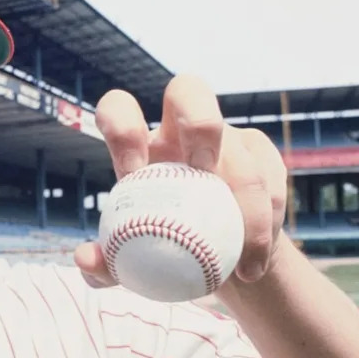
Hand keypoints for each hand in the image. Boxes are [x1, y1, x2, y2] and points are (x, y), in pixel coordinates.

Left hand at [75, 75, 287, 291]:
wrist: (217, 266)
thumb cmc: (161, 257)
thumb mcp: (128, 268)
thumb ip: (102, 267)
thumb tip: (86, 259)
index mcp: (139, 148)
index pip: (119, 109)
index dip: (122, 125)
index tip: (131, 171)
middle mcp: (181, 131)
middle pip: (188, 89)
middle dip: (200, 122)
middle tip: (204, 173)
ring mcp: (227, 138)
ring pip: (241, 154)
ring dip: (247, 212)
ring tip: (242, 268)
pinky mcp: (262, 155)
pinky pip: (271, 180)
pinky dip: (267, 225)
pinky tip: (255, 264)